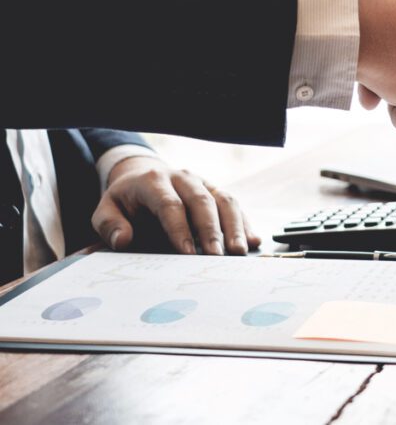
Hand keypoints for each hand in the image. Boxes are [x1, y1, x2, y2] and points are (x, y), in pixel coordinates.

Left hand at [91, 156, 259, 255]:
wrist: (142, 174)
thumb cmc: (126, 201)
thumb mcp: (106, 210)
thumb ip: (110, 225)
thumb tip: (124, 241)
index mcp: (153, 181)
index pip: (170, 204)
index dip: (180, 229)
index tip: (187, 253)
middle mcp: (183, 177)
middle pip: (202, 201)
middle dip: (211, 230)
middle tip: (217, 257)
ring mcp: (203, 182)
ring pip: (224, 200)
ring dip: (234, 226)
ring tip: (240, 252)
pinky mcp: (216, 190)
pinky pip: (235, 204)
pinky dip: (245, 223)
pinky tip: (253, 241)